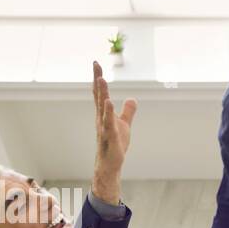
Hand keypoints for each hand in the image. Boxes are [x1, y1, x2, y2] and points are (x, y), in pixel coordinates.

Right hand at [91, 60, 136, 202]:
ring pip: (102, 107)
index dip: (98, 78)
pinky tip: (109, 102)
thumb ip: (128, 111)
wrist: (110, 164)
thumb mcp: (125, 125)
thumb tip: (132, 98)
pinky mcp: (110, 137)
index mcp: (104, 113)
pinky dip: (108, 112)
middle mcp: (101, 117)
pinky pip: (108, 123)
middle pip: (99, 95)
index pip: (101, 93)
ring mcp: (104, 127)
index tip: (96, 63)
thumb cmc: (115, 144)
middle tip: (96, 63)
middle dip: (97, 79)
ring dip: (101, 93)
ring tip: (101, 79)